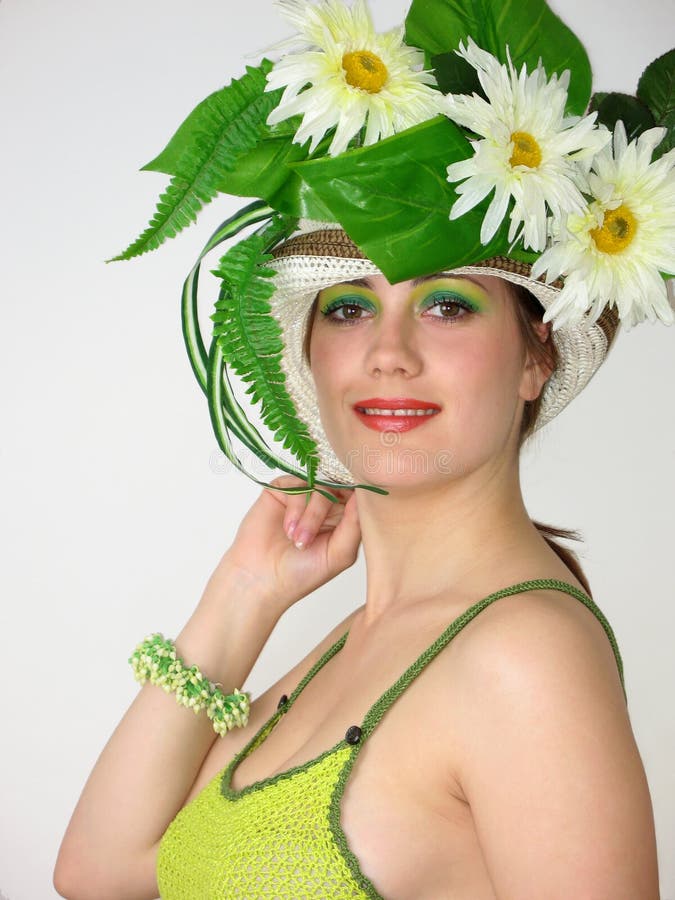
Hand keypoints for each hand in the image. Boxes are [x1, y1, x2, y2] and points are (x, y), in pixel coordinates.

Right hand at [213, 476, 361, 618]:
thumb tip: (366, 496)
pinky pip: (297, 484)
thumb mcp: (340, 554)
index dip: (359, 497)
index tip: (352, 509)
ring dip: (310, 515)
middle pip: (340, 487)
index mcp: (344, 518)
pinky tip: (288, 530)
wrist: (262, 580)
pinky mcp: (283, 491)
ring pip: (319, 486)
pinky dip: (295, 507)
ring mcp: (304, 496)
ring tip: (298, 541)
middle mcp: (326, 504)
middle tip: (309, 539)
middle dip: (326, 511)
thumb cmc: (302, 574)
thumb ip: (356, 525)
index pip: (359, 495)